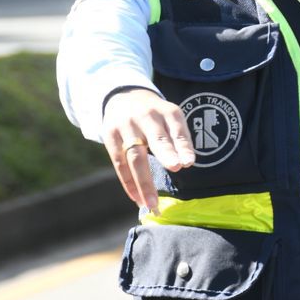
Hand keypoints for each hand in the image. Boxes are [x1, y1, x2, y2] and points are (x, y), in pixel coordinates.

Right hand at [101, 88, 195, 212]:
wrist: (123, 96)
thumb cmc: (155, 116)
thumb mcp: (169, 117)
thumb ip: (178, 138)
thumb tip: (184, 164)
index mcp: (166, 111)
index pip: (177, 129)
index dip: (183, 146)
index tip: (188, 163)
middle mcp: (146, 116)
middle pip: (155, 137)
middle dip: (165, 153)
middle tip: (175, 167)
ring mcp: (126, 126)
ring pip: (135, 156)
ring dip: (144, 182)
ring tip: (152, 202)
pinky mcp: (110, 136)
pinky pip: (119, 163)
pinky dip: (129, 183)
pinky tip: (137, 198)